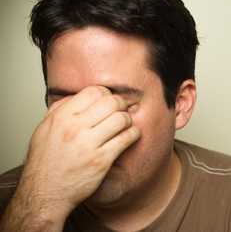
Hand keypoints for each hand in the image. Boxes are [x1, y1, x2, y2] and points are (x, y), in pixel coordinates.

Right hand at [0, 86, 140, 230]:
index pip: (94, 91)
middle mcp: (75, 128)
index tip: (108, 101)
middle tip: (120, 110)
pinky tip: (130, 136)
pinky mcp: (101, 160)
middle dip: (121, 104)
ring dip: (128, 120)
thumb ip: (59, 108)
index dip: (106, 93)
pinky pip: (126, 139)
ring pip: (121, 119)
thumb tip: (76, 95)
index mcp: (62, 117)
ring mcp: (89, 145)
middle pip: (111, 102)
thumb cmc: (45, 161)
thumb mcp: (44, 128)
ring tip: (125, 125)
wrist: (45, 193)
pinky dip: (133, 134)